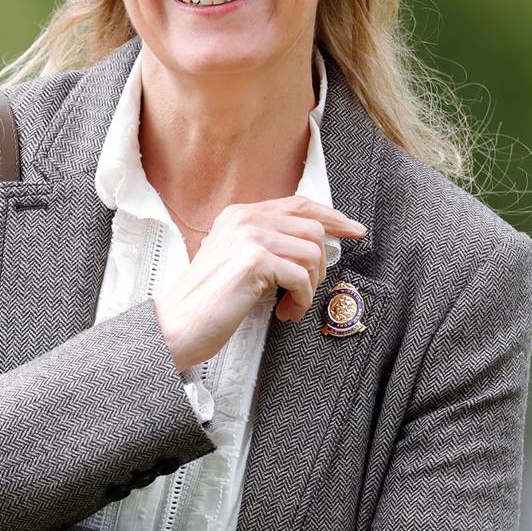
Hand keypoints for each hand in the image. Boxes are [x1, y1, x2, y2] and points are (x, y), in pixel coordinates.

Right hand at [153, 196, 366, 372]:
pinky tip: (285, 313)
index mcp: (240, 214)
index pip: (299, 204)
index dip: (333, 216)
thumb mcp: (238, 262)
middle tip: (305, 292)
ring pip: (311, 253)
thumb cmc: (208, 303)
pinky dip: (301, 301)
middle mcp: (244, 219)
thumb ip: (268, 246)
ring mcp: (248, 237)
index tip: (355, 230)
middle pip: (312, 229)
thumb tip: (315, 246)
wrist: (176, 326)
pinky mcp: (253, 262)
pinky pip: (301, 278)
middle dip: (320, 265)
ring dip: (310, 287)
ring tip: (291, 306)